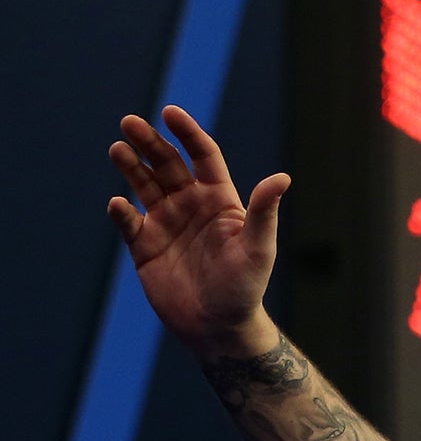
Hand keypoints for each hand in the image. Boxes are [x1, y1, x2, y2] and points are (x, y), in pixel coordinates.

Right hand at [108, 105, 287, 355]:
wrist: (219, 328)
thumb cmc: (244, 288)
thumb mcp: (257, 249)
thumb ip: (263, 212)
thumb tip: (283, 178)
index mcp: (220, 201)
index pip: (202, 156)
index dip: (187, 132)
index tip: (170, 112)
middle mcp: (191, 206)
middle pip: (167, 164)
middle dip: (149, 142)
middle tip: (130, 123)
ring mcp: (166, 224)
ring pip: (143, 185)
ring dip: (130, 166)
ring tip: (118, 149)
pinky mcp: (144, 246)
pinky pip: (127, 222)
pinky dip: (121, 211)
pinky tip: (118, 204)